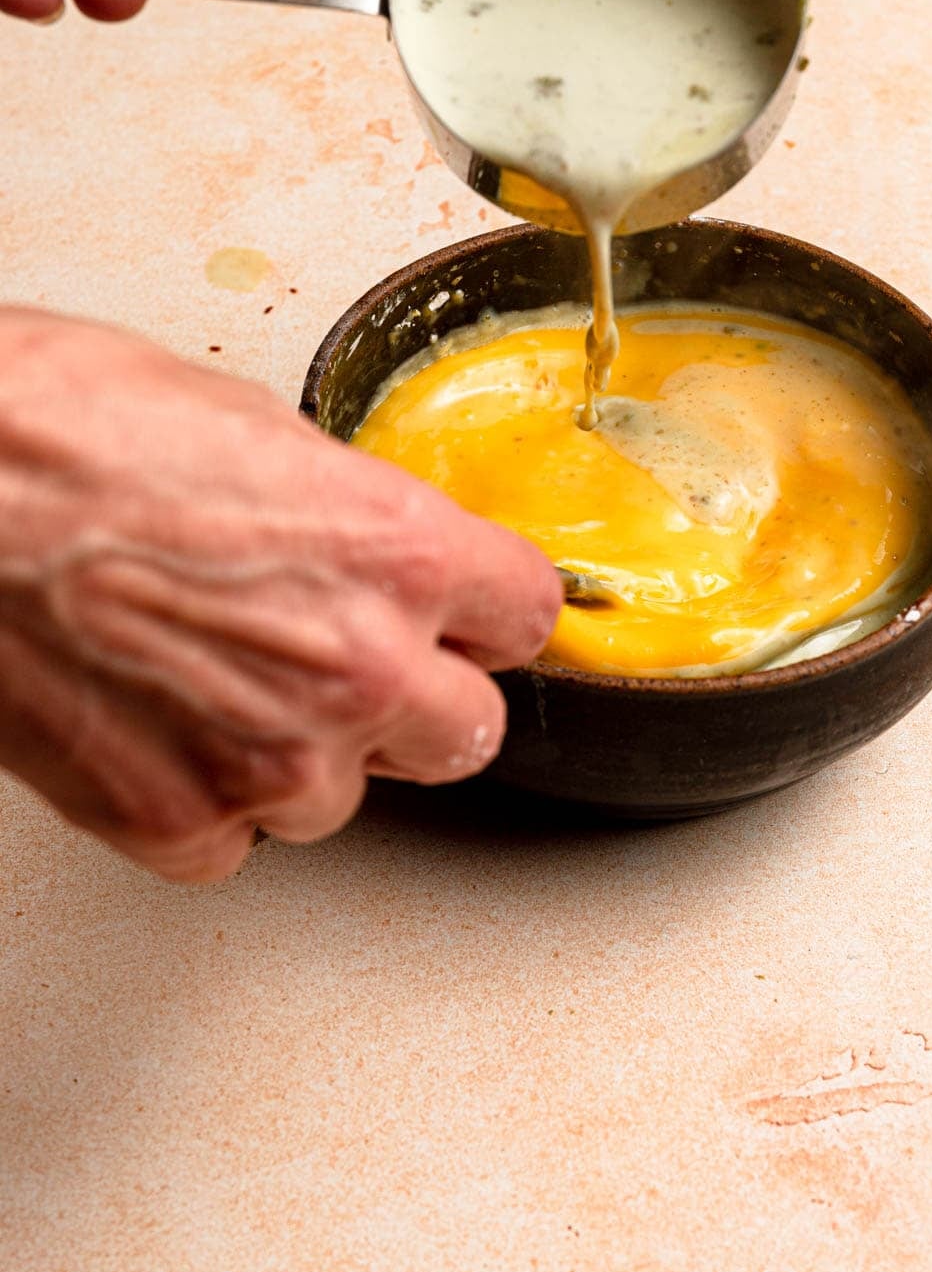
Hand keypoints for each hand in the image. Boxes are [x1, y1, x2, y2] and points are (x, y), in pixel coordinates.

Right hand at [0, 310, 561, 880]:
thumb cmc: (64, 429)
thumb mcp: (259, 433)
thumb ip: (352, 518)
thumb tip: (374, 553)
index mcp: (398, 553)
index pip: (526, 617)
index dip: (486, 612)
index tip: (465, 615)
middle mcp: (357, 669)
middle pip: (465, 732)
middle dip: (417, 699)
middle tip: (349, 659)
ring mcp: (270, 760)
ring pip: (345, 796)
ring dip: (303, 753)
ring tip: (215, 677)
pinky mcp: (175, 823)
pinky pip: (236, 841)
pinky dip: (203, 798)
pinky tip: (156, 724)